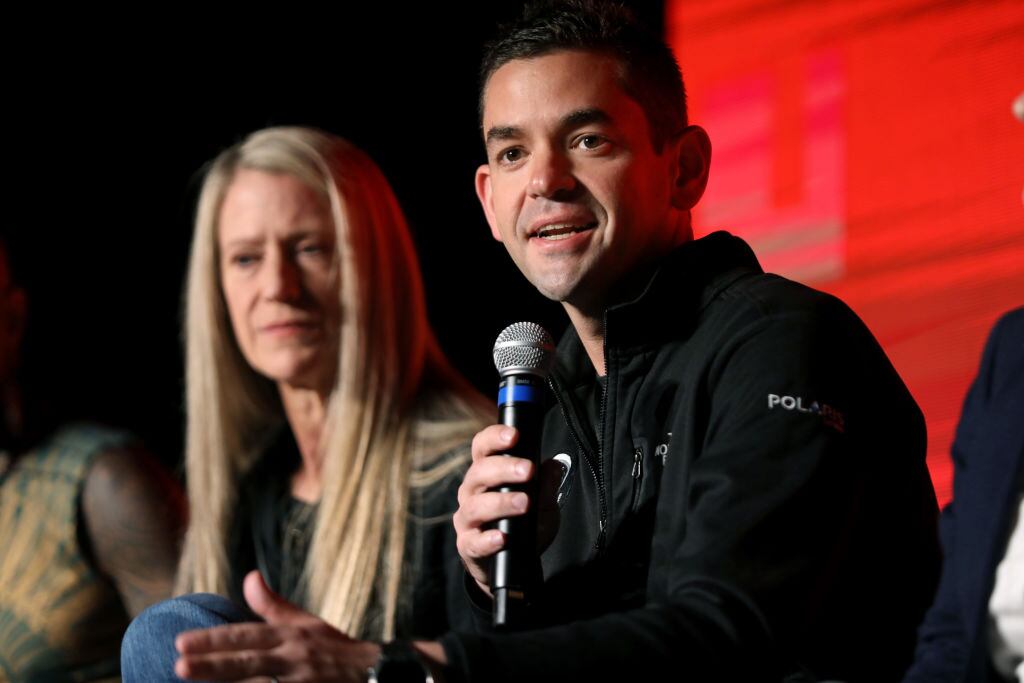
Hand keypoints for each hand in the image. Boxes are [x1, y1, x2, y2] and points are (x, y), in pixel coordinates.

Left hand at [174, 570, 378, 681]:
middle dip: (213, 666)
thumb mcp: (308, 623)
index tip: (182, 643)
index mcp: (291, 635)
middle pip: (248, 662)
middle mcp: (294, 658)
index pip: (247, 635)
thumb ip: (273, 605)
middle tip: (178, 666)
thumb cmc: (336, 648)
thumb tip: (249, 576)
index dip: (214, 640)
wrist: (376, 673)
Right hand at [452, 425, 535, 595]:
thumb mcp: (543, 504)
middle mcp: (471, 493)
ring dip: (500, 502)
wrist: (513, 565)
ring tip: (523, 503)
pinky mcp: (468, 546)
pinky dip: (488, 539)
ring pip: (475, 506)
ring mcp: (467, 520)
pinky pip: (474, 542)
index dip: (494, 437)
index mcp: (486, 475)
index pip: (482, 448)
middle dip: (504, 468)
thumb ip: (546, 485)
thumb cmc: (524, 526)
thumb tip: (554, 464)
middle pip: (479, 472)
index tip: (514, 435)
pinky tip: (502, 537)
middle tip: (527, 470)